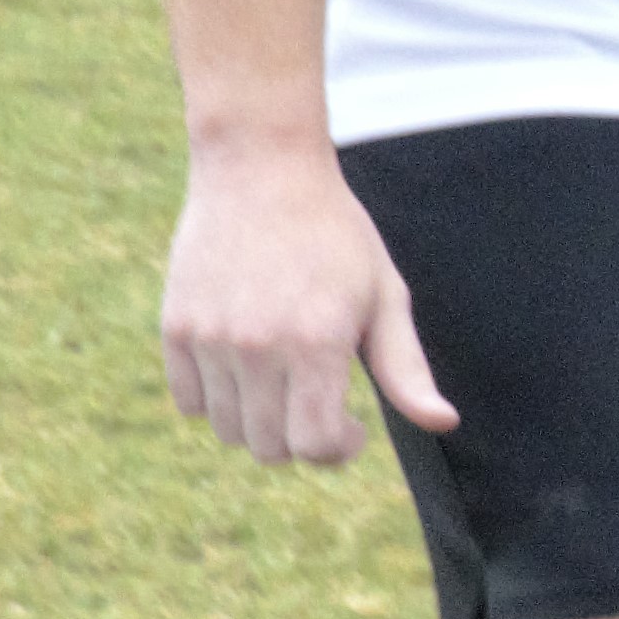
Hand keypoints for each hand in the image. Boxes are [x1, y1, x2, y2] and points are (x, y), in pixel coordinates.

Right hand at [159, 142, 455, 464]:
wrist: (261, 169)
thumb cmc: (336, 234)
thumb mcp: (384, 296)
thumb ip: (405, 369)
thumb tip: (443, 424)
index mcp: (317, 343)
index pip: (315, 445)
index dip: (338, 450)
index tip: (351, 428)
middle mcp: (257, 346)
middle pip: (270, 448)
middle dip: (301, 440)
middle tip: (319, 404)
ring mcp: (210, 338)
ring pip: (228, 429)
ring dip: (259, 422)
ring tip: (283, 382)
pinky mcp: (176, 327)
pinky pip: (189, 401)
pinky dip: (216, 399)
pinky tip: (245, 366)